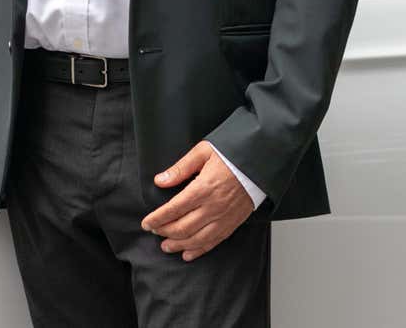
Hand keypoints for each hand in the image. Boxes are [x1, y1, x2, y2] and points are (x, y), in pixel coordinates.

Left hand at [140, 141, 255, 261]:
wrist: (259, 163)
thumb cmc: (231, 156)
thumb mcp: (203, 152)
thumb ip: (180, 168)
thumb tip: (160, 181)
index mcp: (203, 188)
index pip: (174, 209)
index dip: (157, 218)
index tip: (146, 223)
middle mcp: (213, 207)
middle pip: (183, 227)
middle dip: (165, 231)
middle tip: (154, 231)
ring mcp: (224, 218)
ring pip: (197, 239)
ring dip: (179, 245)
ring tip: (165, 246)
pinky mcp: (233, 223)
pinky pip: (214, 241)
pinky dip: (199, 250)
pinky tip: (188, 254)